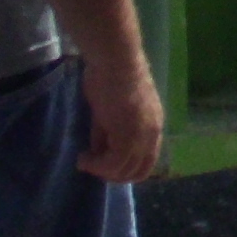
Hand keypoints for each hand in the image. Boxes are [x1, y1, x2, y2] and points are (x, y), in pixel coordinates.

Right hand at [79, 54, 164, 184]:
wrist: (114, 61)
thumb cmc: (110, 76)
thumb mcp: (109, 111)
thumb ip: (107, 133)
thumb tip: (98, 151)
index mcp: (153, 125)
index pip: (146, 160)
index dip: (126, 169)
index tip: (105, 166)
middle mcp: (153, 134)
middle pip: (138, 171)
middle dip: (114, 176)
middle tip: (93, 168)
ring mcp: (142, 136)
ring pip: (124, 170)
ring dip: (101, 171)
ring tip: (85, 162)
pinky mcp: (128, 137)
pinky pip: (113, 163)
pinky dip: (96, 166)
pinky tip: (83, 158)